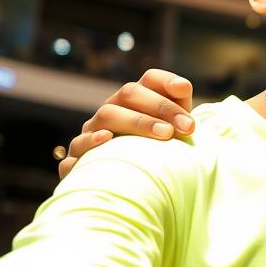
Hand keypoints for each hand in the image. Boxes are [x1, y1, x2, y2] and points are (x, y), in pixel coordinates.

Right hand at [58, 70, 195, 180]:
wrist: (133, 186)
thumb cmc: (160, 155)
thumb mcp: (175, 132)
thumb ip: (181, 111)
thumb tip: (183, 87)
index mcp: (137, 101)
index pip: (150, 79)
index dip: (166, 81)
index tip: (185, 89)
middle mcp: (113, 109)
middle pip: (130, 93)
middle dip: (161, 107)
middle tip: (186, 126)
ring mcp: (93, 130)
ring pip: (107, 115)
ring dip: (138, 122)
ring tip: (165, 134)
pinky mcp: (78, 155)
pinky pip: (79, 145)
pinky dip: (91, 141)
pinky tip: (107, 139)